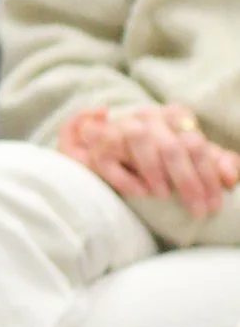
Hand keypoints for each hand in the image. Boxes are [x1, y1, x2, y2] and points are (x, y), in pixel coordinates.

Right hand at [56, 101, 239, 218]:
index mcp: (174, 115)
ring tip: (164, 196)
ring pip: (138, 138)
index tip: (215, 203)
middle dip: (187, 181)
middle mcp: (149, 116)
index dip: (209, 175)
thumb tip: (231, 176)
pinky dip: (124, 175)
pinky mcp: (101, 146)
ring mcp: (122, 127)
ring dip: (153, 168)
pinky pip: (108, 156)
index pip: (196, 143)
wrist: (120, 145)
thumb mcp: (194, 156)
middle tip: (198, 210)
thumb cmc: (165, 154)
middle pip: (171, 145)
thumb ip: (216, 163)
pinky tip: (141, 193)